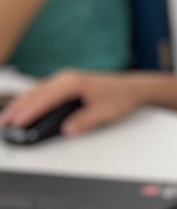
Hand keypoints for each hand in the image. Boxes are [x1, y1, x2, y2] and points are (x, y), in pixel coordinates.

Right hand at [0, 69, 143, 135]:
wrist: (132, 88)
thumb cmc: (121, 97)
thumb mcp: (107, 112)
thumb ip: (86, 121)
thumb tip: (68, 130)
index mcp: (73, 82)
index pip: (45, 98)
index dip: (30, 112)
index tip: (17, 123)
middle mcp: (65, 78)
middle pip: (34, 94)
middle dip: (17, 109)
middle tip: (4, 123)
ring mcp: (63, 81)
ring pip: (35, 93)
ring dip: (20, 105)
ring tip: (6, 119)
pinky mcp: (63, 86)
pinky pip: (41, 93)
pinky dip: (29, 102)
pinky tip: (21, 111)